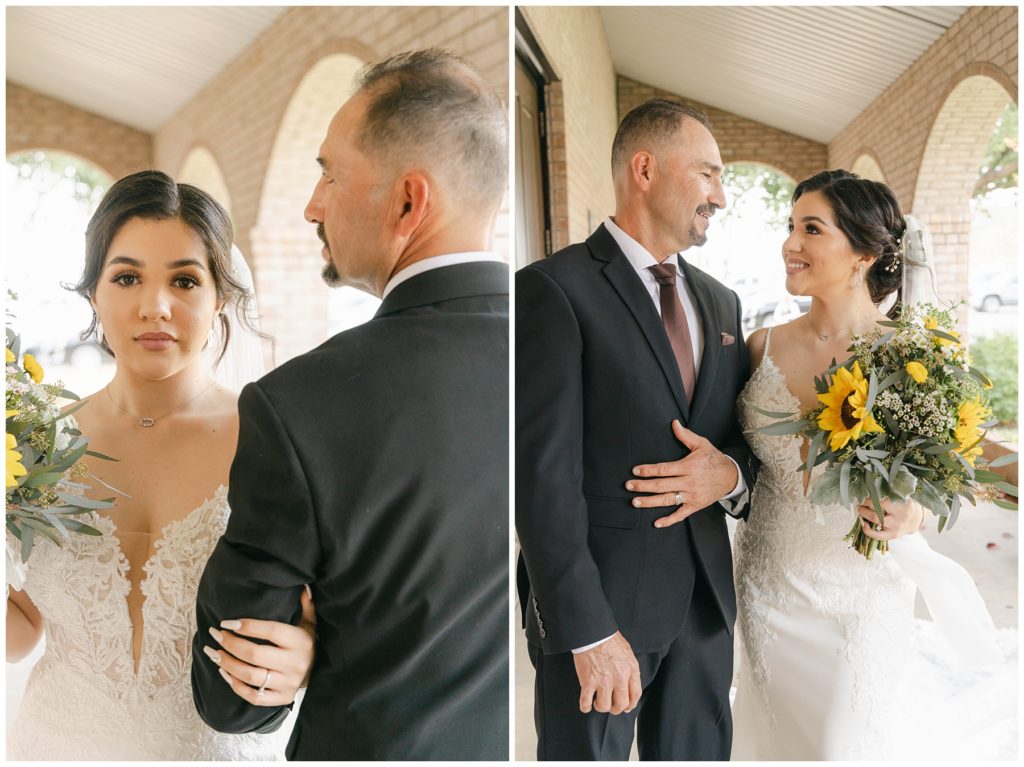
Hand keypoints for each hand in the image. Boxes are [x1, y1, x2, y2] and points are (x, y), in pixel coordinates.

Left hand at [204, 585, 316, 706]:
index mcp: (301, 641)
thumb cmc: (306, 643)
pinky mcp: (281, 698)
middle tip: (216, 634)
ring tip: (213, 652)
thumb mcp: (309, 623)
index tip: (227, 623)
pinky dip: (235, 685)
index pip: (271, 631)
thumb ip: (305, 604)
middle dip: (231, 644)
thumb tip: (302, 585)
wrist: (318, 673)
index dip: (247, 626)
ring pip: (250, 675)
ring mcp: (288, 683)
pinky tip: (223, 672)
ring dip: (228, 663)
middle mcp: (295, 663)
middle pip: (255, 654)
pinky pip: (252, 696)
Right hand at [573, 631, 641, 714]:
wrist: (593, 632)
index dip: (630, 705)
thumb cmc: (609, 639)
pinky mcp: (588, 681)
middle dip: (615, 708)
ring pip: (604, 706)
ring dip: (600, 707)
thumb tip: (629, 683)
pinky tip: (585, 705)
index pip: (635, 695)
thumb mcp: (627, 652)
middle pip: (621, 704)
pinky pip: (586, 702)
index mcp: (631, 670)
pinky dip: (585, 707)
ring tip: (597, 701)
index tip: (625, 707)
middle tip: (610, 705)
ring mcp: (603, 681)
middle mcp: (619, 678)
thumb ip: (630, 668)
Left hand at [626, 420, 738, 527]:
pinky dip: (669, 520)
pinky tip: (656, 523)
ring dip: (650, 502)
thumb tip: (674, 423)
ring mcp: (692, 496)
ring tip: (634, 502)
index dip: (648, 470)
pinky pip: (681, 515)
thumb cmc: (713, 459)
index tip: (635, 471)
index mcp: (689, 466)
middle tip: (628, 486)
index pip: (664, 469)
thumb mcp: (702, 444)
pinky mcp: (696, 506)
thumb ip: (685, 435)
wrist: (731, 477)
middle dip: (643, 486)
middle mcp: (689, 482)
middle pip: (662, 485)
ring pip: (668, 500)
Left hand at [859, 498, 923, 540]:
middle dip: (865, 504)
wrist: (916, 519)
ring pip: (876, 519)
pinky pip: (878, 535)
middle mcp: (901, 515)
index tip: (865, 493)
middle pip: (878, 508)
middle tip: (860, 500)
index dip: (871, 497)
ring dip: (864, 513)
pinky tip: (863, 524)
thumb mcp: (903, 496)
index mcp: (904, 504)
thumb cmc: (906, 505)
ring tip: (860, 508)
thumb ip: (891, 493)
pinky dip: (868, 531)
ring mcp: (896, 527)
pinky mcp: (893, 535)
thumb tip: (872, 488)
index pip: (884, 499)